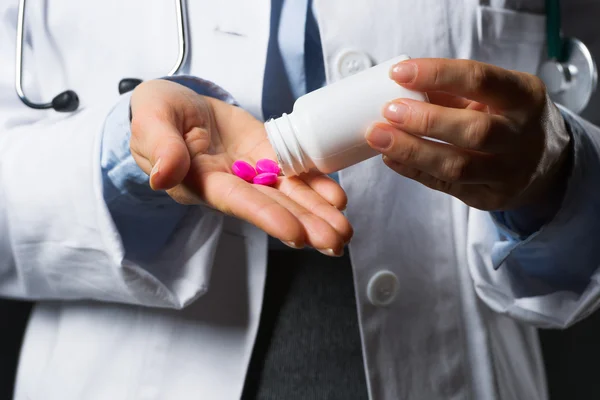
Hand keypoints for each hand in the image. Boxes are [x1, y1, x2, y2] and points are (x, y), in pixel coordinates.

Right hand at [130, 80, 351, 254]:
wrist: (178, 105)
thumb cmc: (158, 114)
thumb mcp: (152, 121)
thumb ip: (160, 146)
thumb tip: (163, 176)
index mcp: (201, 181)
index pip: (237, 202)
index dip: (266, 217)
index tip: (295, 234)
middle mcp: (232, 184)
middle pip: (272, 207)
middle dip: (305, 225)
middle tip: (336, 244)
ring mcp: (252, 171)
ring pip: (288, 195)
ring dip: (317, 213)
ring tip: (345, 232)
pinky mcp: (267, 155)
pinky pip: (294, 172)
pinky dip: (316, 185)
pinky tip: (337, 199)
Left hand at [366, 58, 570, 210]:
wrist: (547, 164)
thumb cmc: (508, 119)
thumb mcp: (495, 97)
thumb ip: (453, 92)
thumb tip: (399, 87)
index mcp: (524, 97)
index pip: (480, 80)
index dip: (436, 75)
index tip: (399, 73)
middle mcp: (522, 137)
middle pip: (473, 131)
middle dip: (425, 120)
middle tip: (388, 111)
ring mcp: (508, 173)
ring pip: (457, 166)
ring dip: (412, 151)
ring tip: (378, 137)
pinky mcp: (490, 198)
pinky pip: (445, 186)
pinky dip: (413, 170)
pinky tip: (390, 158)